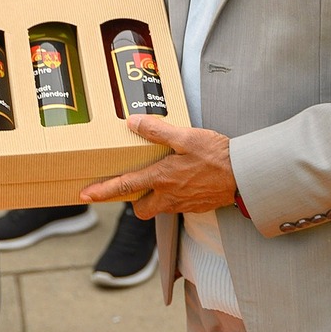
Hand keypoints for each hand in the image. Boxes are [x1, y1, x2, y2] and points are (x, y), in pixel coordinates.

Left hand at [80, 116, 235, 217]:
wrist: (244, 175)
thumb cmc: (217, 155)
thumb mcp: (186, 137)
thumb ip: (158, 130)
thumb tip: (133, 123)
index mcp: (162, 177)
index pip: (125, 186)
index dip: (103, 191)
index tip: (86, 195)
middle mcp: (169, 195)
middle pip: (140, 208)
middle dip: (133, 201)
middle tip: (132, 187)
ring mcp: (183, 204)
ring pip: (159, 208)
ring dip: (154, 198)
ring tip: (160, 181)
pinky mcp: (196, 206)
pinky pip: (177, 206)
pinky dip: (173, 197)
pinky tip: (183, 182)